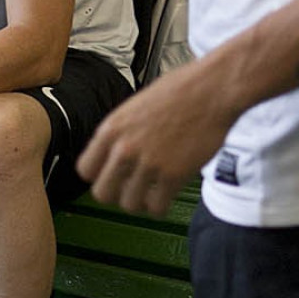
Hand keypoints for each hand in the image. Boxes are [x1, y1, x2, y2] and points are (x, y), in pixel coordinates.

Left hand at [76, 63, 234, 216]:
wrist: (213, 89)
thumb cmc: (180, 91)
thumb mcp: (136, 106)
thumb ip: (122, 132)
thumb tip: (114, 153)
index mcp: (112, 128)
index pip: (85, 170)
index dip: (99, 176)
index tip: (112, 176)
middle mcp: (125, 148)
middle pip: (102, 193)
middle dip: (116, 194)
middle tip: (131, 189)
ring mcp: (149, 163)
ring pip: (129, 205)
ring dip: (141, 202)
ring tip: (152, 192)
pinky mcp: (173, 175)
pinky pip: (157, 208)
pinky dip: (161, 207)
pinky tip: (167, 194)